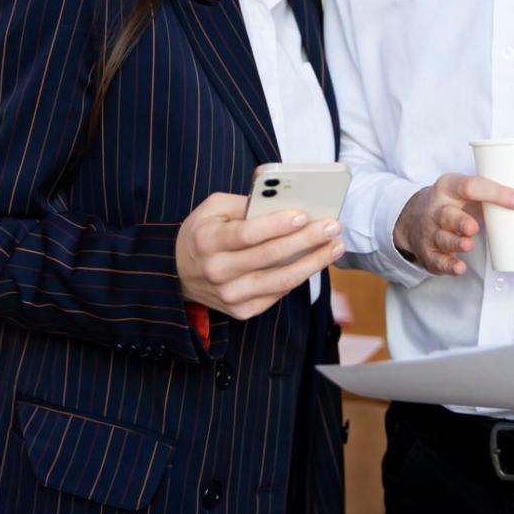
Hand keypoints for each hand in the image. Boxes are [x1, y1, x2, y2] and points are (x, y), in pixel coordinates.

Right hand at [176, 193, 344, 320]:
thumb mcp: (213, 208)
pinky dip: (299, 277)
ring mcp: (230, 295)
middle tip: (333, 227)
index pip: (248, 233)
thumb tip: (284, 202)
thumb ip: (245, 203)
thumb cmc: (202, 233)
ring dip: (313, 262)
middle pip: (270, 256)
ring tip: (335, 246)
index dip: (277, 225)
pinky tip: (316, 262)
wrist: (178, 273)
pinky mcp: (241, 310)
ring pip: (281, 280)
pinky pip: (278, 294)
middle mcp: (218, 271)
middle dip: (306, 240)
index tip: (304, 214)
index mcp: (208, 241)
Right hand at [391, 173, 513, 275]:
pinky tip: (459, 268)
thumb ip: (491, 196)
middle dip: (460, 222)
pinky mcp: (428, 252)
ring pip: (441, 238)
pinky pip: (437, 260)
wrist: (411, 217)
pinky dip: (449, 265)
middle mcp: (436, 209)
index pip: (471, 186)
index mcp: (448, 187)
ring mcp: (429, 231)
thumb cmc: (451, 203)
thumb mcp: (463, 192)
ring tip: (468, 245)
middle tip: (474, 228)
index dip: (497, 193)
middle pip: (446, 215)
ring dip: (455, 243)